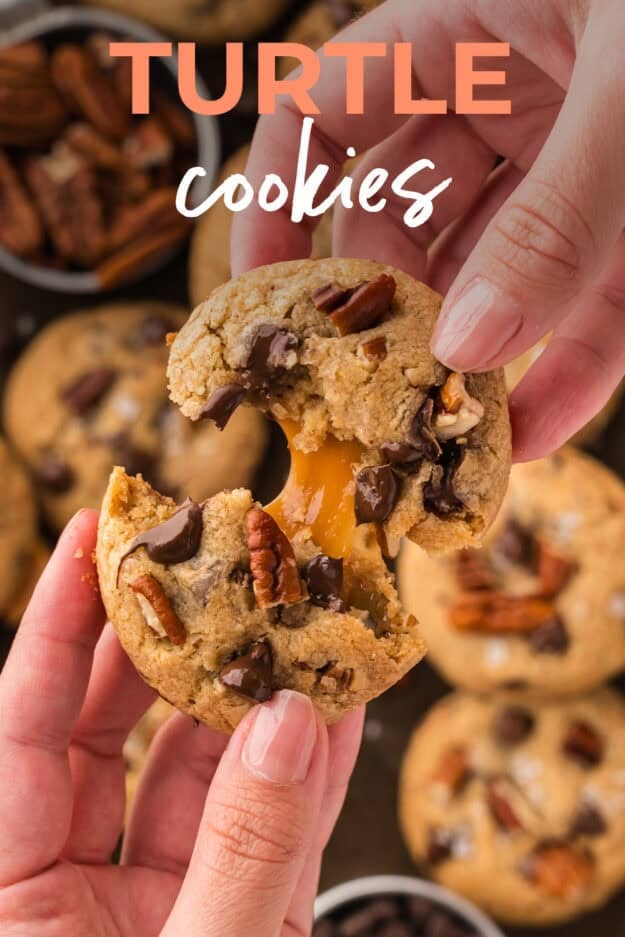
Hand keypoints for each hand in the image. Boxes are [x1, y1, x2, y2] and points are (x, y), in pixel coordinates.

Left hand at [0, 510, 363, 936]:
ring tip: (297, 624)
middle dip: (172, 643)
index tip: (91, 536)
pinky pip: (269, 832)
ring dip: (256, 702)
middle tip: (214, 567)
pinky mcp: (234, 919)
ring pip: (200, 774)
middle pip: (114, 731)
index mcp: (16, 896)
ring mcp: (163, 905)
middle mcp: (77, 888)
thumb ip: (242, 852)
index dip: (56, 625)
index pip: (24, 728)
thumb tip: (285, 722)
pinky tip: (337, 710)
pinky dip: (307, 775)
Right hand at [232, 0, 624, 460]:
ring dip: (473, 360)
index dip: (279, 205)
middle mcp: (513, 97)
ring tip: (448, 439)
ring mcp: (577, 167)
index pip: (327, 114)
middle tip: (373, 400)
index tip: (267, 303)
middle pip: (406, 218)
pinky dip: (566, 371)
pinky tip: (539, 431)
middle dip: (388, 313)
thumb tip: (466, 345)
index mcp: (474, 22)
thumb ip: (555, 218)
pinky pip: (586, 310)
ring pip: (494, 279)